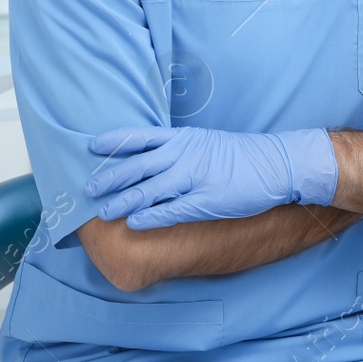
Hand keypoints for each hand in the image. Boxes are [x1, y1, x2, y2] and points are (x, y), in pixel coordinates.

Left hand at [86, 125, 337, 229]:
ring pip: (148, 190)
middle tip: (87, 189)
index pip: (140, 137)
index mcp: (183, 139)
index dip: (114, 141)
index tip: (90, 147)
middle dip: (109, 178)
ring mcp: (194, 177)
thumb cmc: (240, 155)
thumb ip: (178, 149)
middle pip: (137, 165)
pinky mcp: (205, 200)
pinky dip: (149, 217)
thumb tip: (151, 158)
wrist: (275, 164)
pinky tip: (134, 224)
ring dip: (122, 201)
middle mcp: (184, 154)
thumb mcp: (205, 142)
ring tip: (103, 213)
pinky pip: (171, 210)